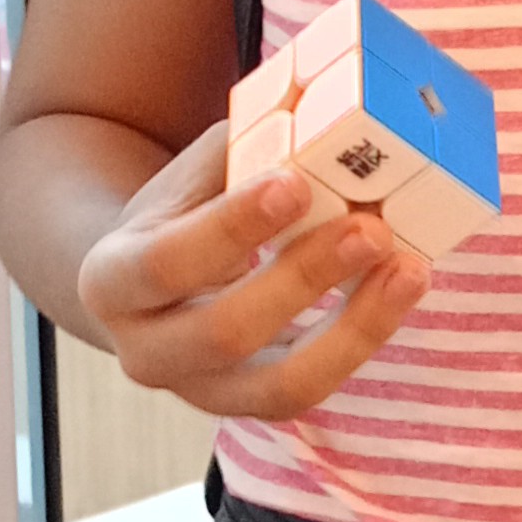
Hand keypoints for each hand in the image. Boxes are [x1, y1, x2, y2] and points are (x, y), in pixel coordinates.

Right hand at [73, 123, 429, 420]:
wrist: (151, 284)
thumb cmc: (182, 213)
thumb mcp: (190, 176)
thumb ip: (243, 151)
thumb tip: (322, 116)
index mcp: (113, 280)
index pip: (168, 262)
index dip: (232, 227)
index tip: (295, 183)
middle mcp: (146, 350)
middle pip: (224, 332)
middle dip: (303, 279)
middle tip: (370, 228)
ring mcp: (200, 391)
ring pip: (278, 385)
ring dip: (353, 327)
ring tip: (408, 268)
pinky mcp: (251, 406)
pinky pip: (312, 388)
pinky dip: (363, 339)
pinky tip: (402, 288)